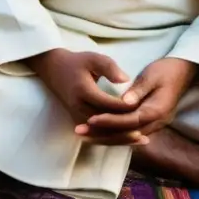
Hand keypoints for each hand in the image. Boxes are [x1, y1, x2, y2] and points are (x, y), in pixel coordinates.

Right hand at [27, 49, 141, 143]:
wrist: (54, 70)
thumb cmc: (76, 62)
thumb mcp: (93, 58)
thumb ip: (109, 67)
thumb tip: (126, 80)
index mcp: (83, 91)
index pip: (106, 103)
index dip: (124, 107)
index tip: (141, 108)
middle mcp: (78, 107)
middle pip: (104, 124)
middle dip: (125, 129)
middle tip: (144, 132)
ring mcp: (77, 116)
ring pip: (101, 133)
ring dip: (120, 138)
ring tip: (141, 140)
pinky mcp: (78, 120)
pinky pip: (97, 133)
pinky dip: (113, 138)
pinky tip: (128, 140)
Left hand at [78, 58, 197, 142]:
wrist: (184, 72)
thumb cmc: (167, 70)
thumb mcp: (152, 75)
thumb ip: (138, 89)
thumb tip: (125, 101)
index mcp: (157, 110)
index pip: (129, 121)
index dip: (109, 121)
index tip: (91, 119)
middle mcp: (156, 122)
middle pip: (126, 134)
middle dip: (102, 133)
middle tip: (79, 131)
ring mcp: (155, 124)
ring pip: (126, 136)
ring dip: (105, 136)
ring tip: (84, 134)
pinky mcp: (150, 122)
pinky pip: (129, 132)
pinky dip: (114, 133)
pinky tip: (98, 133)